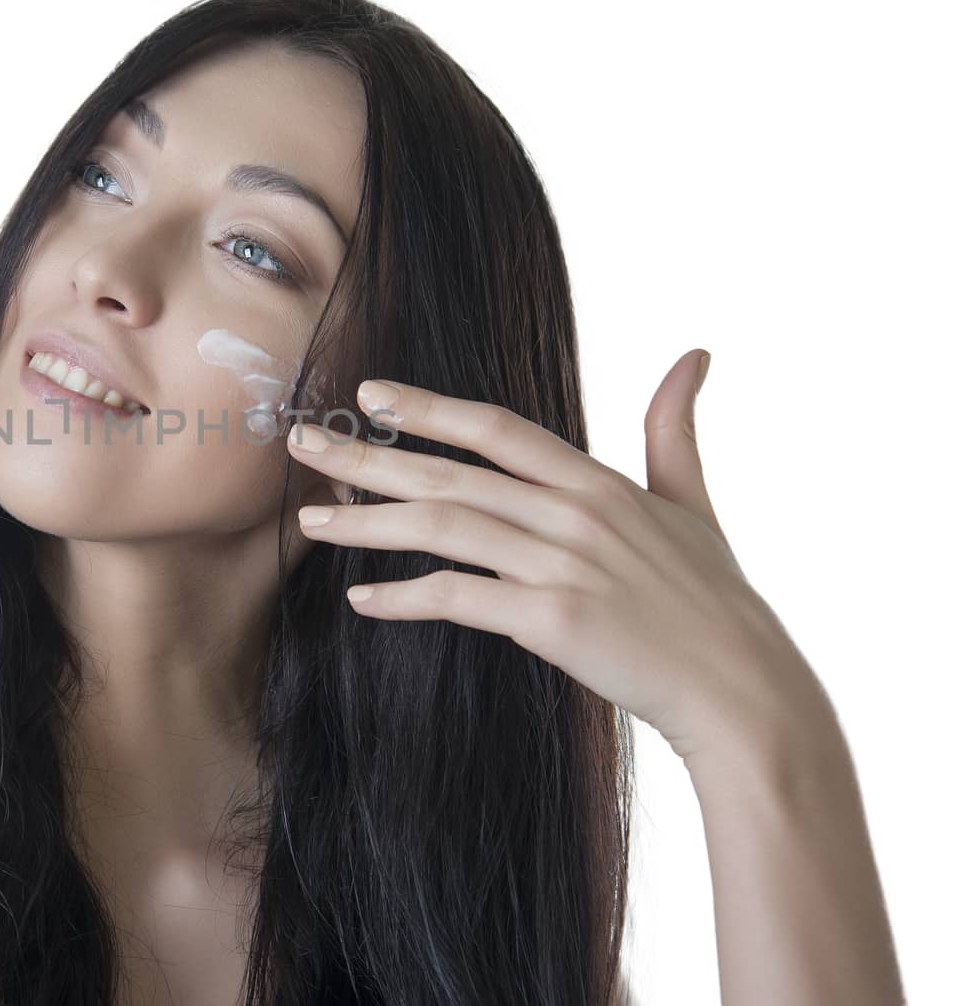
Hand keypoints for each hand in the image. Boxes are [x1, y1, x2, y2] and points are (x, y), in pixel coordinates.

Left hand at [286, 349, 834, 766]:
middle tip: (301, 444)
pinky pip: (461, 599)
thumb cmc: (713, 600)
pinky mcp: (554, 623)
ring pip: (444, 528)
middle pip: (451, 473)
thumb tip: (693, 355)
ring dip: (368, 523)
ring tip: (310, 521)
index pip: (496, 428)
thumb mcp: (692, 502)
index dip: (429, 408)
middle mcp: (573, 514)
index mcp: (597, 482)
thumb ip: (674, 430)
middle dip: (368, 457)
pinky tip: (361, 598)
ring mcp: (562, 566)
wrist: (742, 688)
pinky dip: (406, 597)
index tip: (369, 396)